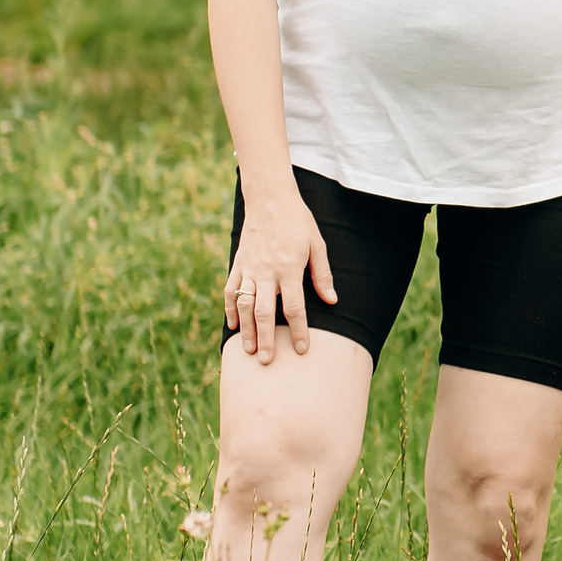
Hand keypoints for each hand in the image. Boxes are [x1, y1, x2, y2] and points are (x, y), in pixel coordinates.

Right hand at [225, 188, 336, 363]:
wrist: (269, 198)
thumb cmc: (297, 222)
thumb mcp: (317, 244)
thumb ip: (322, 274)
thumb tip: (332, 301)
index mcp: (289, 267)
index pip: (293, 307)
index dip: (299, 330)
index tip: (302, 349)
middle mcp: (266, 271)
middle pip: (264, 312)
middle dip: (267, 339)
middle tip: (269, 361)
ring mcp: (249, 268)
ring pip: (244, 305)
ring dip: (246, 330)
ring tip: (250, 351)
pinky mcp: (238, 264)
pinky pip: (230, 290)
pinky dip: (229, 309)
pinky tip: (233, 326)